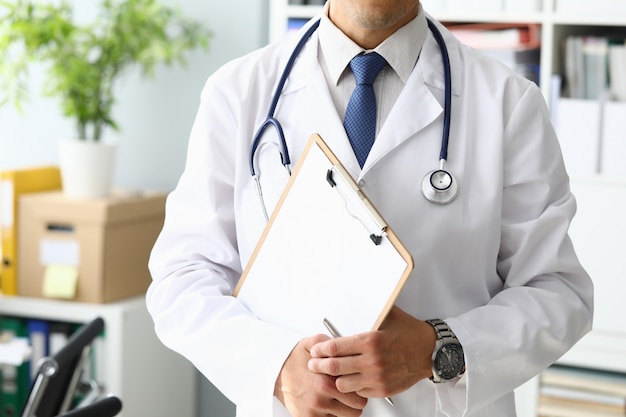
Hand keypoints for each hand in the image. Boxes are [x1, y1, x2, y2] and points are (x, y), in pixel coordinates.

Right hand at [275, 334, 367, 416]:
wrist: (275, 372)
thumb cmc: (294, 358)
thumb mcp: (312, 343)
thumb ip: (332, 344)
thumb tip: (348, 346)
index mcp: (325, 381)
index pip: (357, 388)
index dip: (359, 383)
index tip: (356, 379)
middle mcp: (320, 398)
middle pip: (357, 406)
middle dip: (356, 398)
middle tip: (351, 391)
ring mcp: (314, 411)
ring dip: (347, 408)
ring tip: (341, 398)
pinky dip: (334, 414)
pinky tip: (330, 403)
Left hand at [307, 306, 435, 398]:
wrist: (430, 351)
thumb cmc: (409, 332)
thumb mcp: (388, 315)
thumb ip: (369, 311)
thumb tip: (352, 298)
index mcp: (371, 340)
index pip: (335, 348)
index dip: (320, 350)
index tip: (315, 350)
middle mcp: (372, 361)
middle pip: (333, 367)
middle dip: (318, 366)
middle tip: (313, 364)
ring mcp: (377, 377)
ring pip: (342, 384)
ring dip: (334, 378)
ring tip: (331, 373)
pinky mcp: (382, 389)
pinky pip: (358, 392)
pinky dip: (352, 386)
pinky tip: (350, 379)